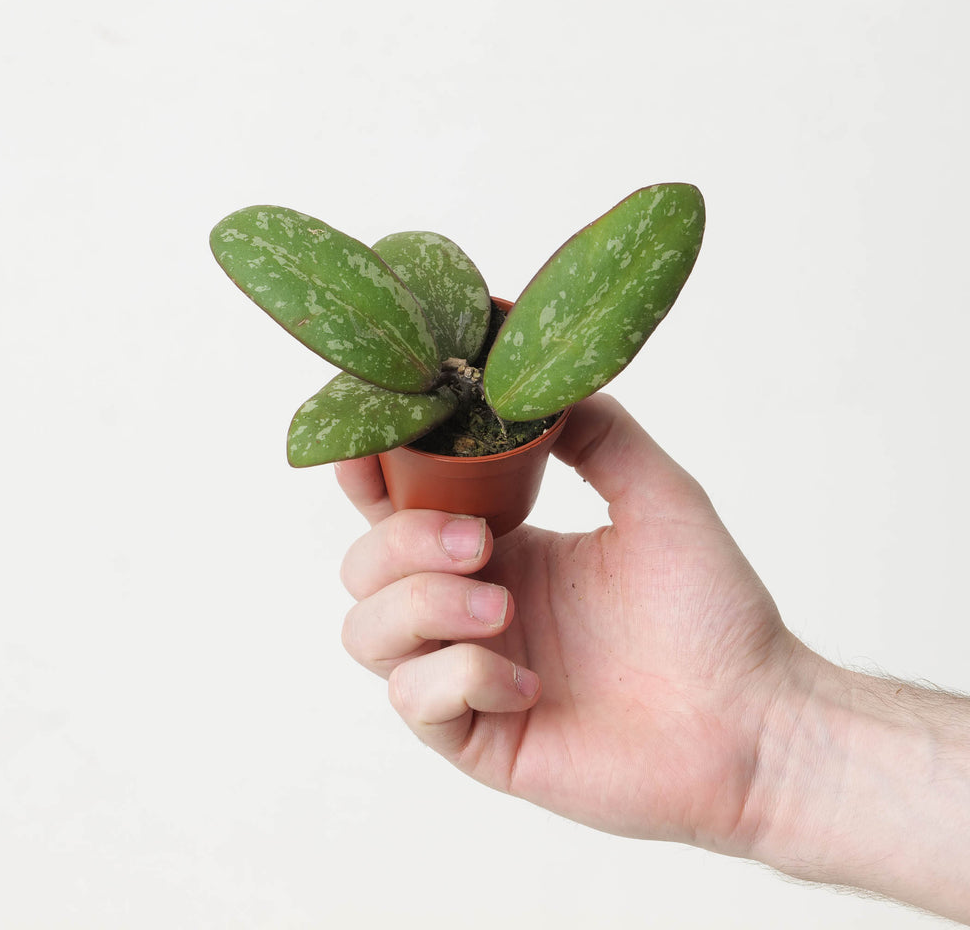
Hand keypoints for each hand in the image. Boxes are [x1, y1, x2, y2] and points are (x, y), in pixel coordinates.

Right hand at [336, 393, 801, 853]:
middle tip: (481, 541)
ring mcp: (469, 674)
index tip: (368, 453)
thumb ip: (600, 433)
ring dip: (420, 606)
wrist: (756, 719)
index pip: (398, 507)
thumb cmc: (712, 612)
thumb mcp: (660, 497)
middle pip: (364, 567)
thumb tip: (538, 381)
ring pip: (367, 633)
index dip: (369, 477)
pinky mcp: (479, 739)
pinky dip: (462, 677)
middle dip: (403, 542)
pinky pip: (417, 701)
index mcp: (503, 548)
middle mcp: (472, 607)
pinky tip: (532, 682)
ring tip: (499, 606)